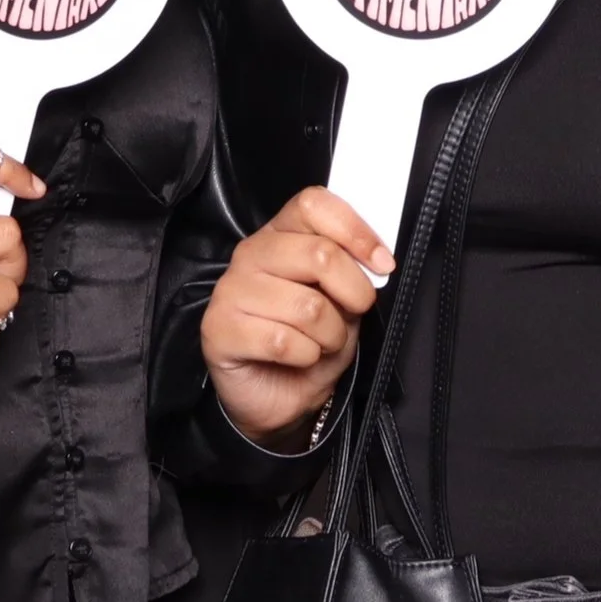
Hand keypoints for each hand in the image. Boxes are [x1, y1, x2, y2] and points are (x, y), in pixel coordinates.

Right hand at [199, 187, 391, 446]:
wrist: (278, 397)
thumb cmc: (310, 342)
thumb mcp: (343, 301)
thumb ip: (353, 272)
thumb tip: (376, 261)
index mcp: (280, 234)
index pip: (314, 204)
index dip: (356, 231)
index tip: (381, 263)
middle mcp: (251, 254)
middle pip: (319, 254)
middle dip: (353, 292)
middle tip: (354, 313)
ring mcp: (230, 290)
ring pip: (307, 306)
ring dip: (330, 334)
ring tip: (322, 343)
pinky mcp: (218, 328)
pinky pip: (283, 340)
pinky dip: (305, 356)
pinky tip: (298, 357)